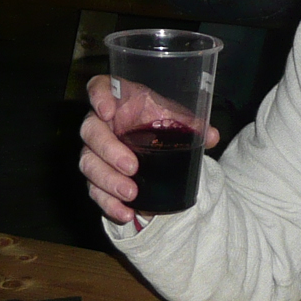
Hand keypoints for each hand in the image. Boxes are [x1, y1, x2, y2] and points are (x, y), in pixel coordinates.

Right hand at [79, 74, 219, 223]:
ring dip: (108, 180)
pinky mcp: (97, 177)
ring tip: (131, 193)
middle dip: (108, 150)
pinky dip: (109, 204)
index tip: (107, 111)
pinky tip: (126, 213)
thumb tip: (211, 136)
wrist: (156, 147)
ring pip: (88, 163)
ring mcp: (96, 151)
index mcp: (120, 101)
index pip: (99, 87)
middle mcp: (101, 123)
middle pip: (90, 130)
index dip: (98, 96)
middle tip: (132, 166)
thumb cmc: (161, 123)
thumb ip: (192, 125)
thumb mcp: (177, 120)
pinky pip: (94, 190)